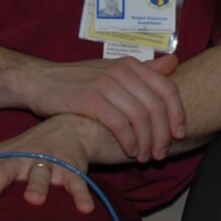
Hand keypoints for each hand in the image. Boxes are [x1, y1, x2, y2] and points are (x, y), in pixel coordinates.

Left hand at [0, 115, 102, 214]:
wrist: (71, 126)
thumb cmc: (33, 146)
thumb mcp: (7, 153)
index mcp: (8, 159)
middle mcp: (25, 159)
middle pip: (6, 173)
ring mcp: (50, 163)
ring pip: (42, 175)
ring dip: (37, 186)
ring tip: (34, 200)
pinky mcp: (72, 167)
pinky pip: (77, 183)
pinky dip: (82, 196)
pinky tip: (85, 208)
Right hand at [10, 54, 184, 161]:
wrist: (40, 81)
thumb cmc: (78, 80)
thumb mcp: (112, 70)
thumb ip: (143, 70)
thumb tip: (174, 63)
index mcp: (130, 64)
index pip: (167, 89)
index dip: (178, 114)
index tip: (180, 134)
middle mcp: (121, 71)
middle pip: (156, 107)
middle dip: (163, 135)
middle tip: (161, 154)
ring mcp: (106, 84)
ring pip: (140, 118)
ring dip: (146, 142)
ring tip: (145, 157)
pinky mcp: (90, 100)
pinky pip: (120, 124)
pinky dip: (129, 142)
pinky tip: (130, 152)